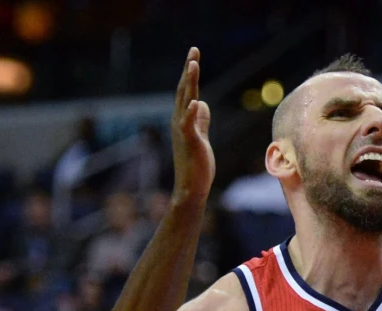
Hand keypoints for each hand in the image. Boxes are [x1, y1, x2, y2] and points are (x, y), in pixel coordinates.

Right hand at [171, 47, 213, 202]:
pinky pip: (189, 125)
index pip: (187, 92)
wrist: (190, 188)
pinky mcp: (189, 143)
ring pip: (185, 102)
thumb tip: (202, 105)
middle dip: (189, 71)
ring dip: (190, 83)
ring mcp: (183, 131)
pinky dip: (192, 113)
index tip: (194, 56)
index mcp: (183, 120)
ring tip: (193, 65)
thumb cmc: (196, 165)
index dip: (190, 74)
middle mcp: (179, 122)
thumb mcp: (200, 137)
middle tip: (194, 51)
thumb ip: (200, 121)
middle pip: (184, 91)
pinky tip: (197, 101)